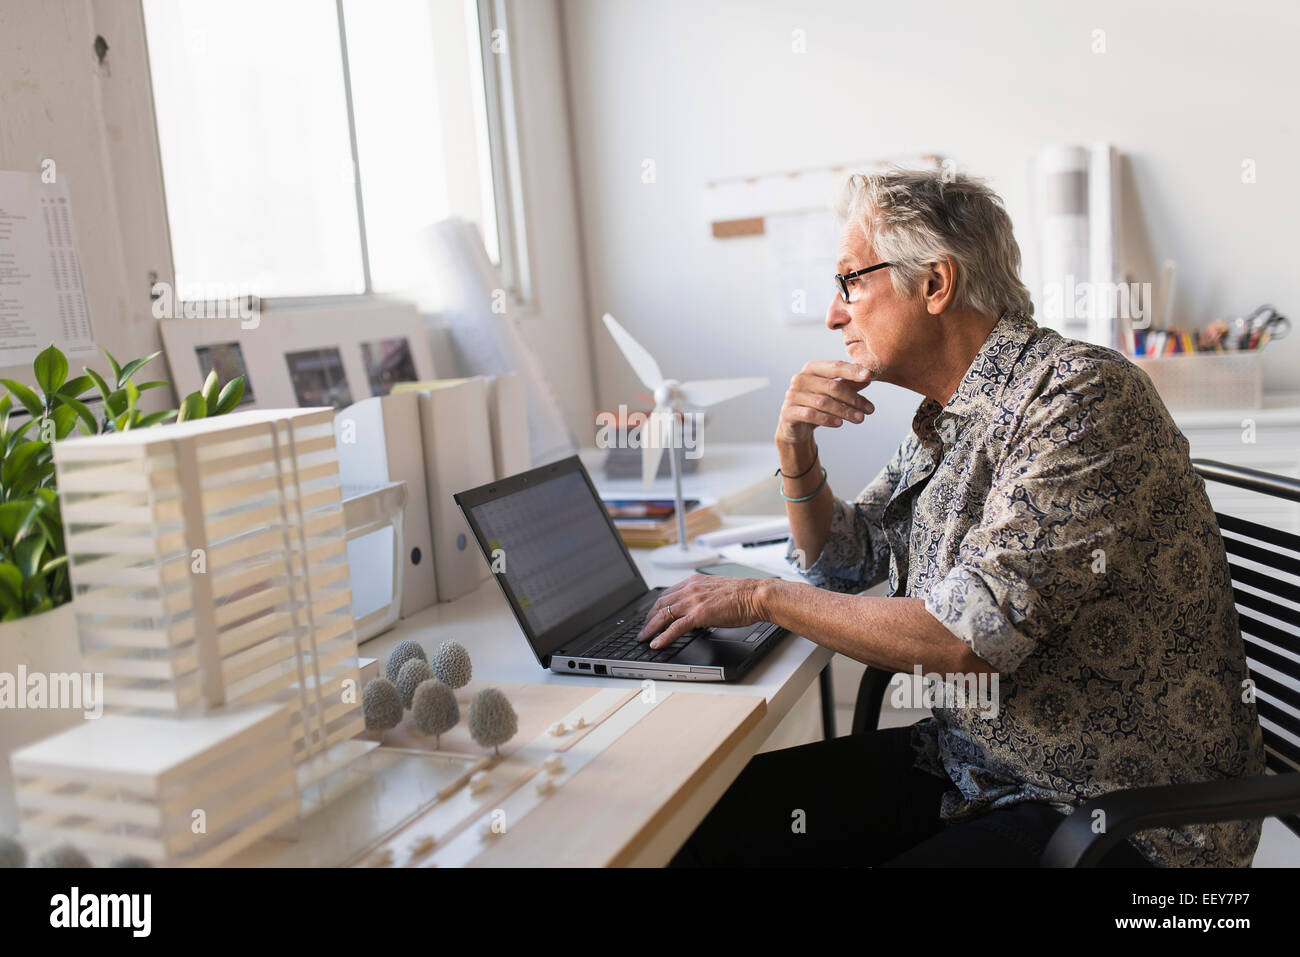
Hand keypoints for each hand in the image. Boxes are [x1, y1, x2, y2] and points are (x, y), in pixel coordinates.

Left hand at [636, 574, 770, 648]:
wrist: (756, 595)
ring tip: (644, 638)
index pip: (667, 594)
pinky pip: (675, 627)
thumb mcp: (717, 590)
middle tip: (643, 630)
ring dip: (651, 628)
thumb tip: (698, 608)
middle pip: (660, 604)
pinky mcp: (699, 614)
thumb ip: (704, 596)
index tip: (651, 616)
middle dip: (649, 619)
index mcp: (694, 581)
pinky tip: (656, 644)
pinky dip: (663, 636)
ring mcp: (693, 600)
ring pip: (663, 615)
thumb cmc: (743, 595)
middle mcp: (690, 588)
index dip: (656, 607)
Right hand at [775, 360, 873, 447]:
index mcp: (812, 368)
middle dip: (853, 398)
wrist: (795, 426)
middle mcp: (800, 379)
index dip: (852, 370)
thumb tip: (868, 378)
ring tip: (860, 419)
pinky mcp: (788, 411)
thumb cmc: (815, 404)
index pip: (835, 366)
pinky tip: (839, 423)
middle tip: (870, 409)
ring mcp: (792, 395)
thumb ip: (848, 384)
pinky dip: (827, 419)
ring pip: (823, 402)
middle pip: (832, 386)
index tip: (869, 375)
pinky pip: (811, 414)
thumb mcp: (833, 393)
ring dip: (845, 411)